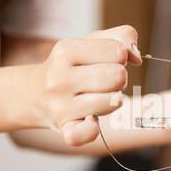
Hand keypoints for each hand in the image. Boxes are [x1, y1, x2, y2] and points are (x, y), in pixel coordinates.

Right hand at [33, 25, 140, 145]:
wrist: (34, 94)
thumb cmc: (72, 67)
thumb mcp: (90, 43)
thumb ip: (120, 37)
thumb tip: (137, 57)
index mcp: (66, 51)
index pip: (118, 52)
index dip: (120, 57)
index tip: (106, 62)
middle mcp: (60, 78)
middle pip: (118, 76)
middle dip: (119, 79)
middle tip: (104, 82)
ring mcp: (60, 106)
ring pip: (113, 101)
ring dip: (114, 100)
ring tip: (99, 97)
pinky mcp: (65, 130)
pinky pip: (83, 133)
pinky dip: (91, 130)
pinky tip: (92, 123)